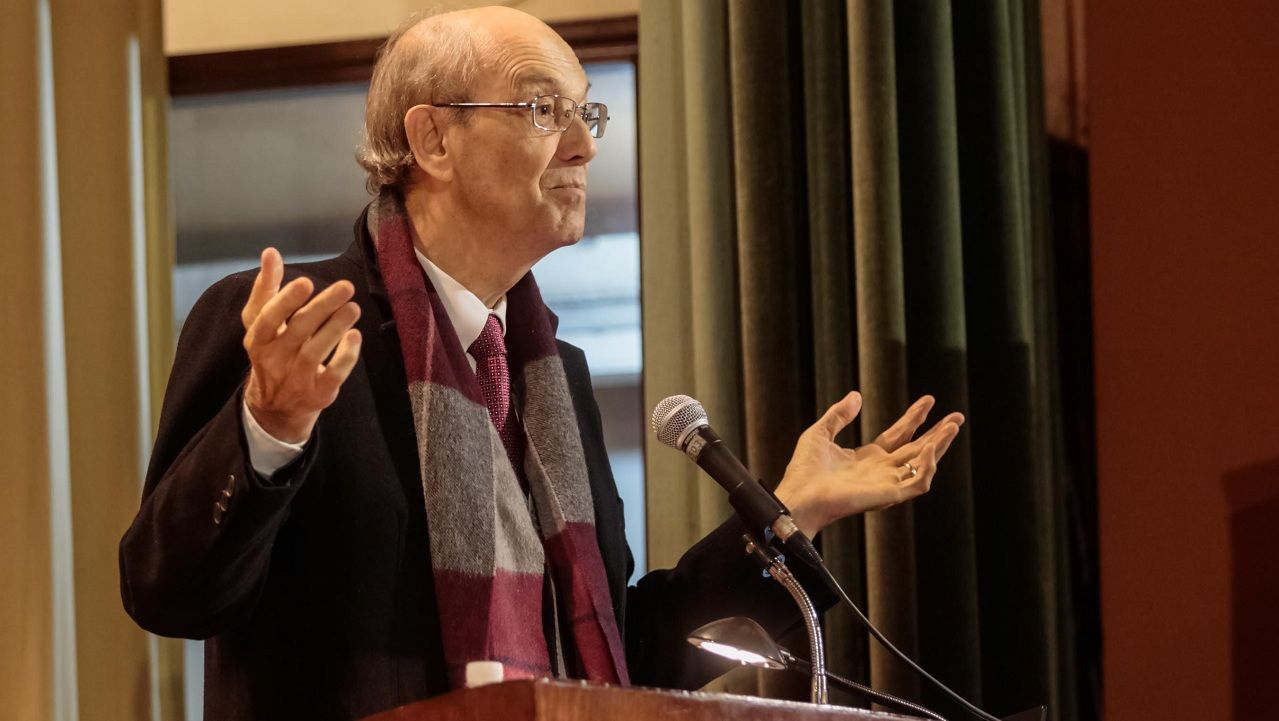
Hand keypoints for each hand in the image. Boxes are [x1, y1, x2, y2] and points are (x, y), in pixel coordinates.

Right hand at [241, 248, 362, 442]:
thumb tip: (270, 252)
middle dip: (321, 308)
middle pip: (297, 332)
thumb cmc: (272, 352)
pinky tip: (355, 336)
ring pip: (314, 353)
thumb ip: (266, 288)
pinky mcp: (317, 395)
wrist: (275, 408)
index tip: (305, 281)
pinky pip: (332, 376)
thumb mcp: (261, 324)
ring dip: (336, 328)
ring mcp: (295, 380)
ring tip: (354, 307)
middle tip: (346, 286)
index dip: (284, 301)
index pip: (267, 319)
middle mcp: (273, 361)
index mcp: (258, 340)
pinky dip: (345, 357)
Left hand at [774, 392, 963, 536]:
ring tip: (952, 427)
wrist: (799, 495)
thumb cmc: (804, 470)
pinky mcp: (889, 495)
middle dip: (938, 433)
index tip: (929, 400)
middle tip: (957, 416)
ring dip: (940, 446)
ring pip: (923, 465)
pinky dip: (928, 467)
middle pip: (917, 449)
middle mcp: (881, 471)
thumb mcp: (820, 433)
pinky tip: (932, 448)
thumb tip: (857, 395)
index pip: (899, 435)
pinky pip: (917, 483)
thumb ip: (838, 415)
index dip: (915, 417)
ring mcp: (887, 483)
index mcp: (867, 458)